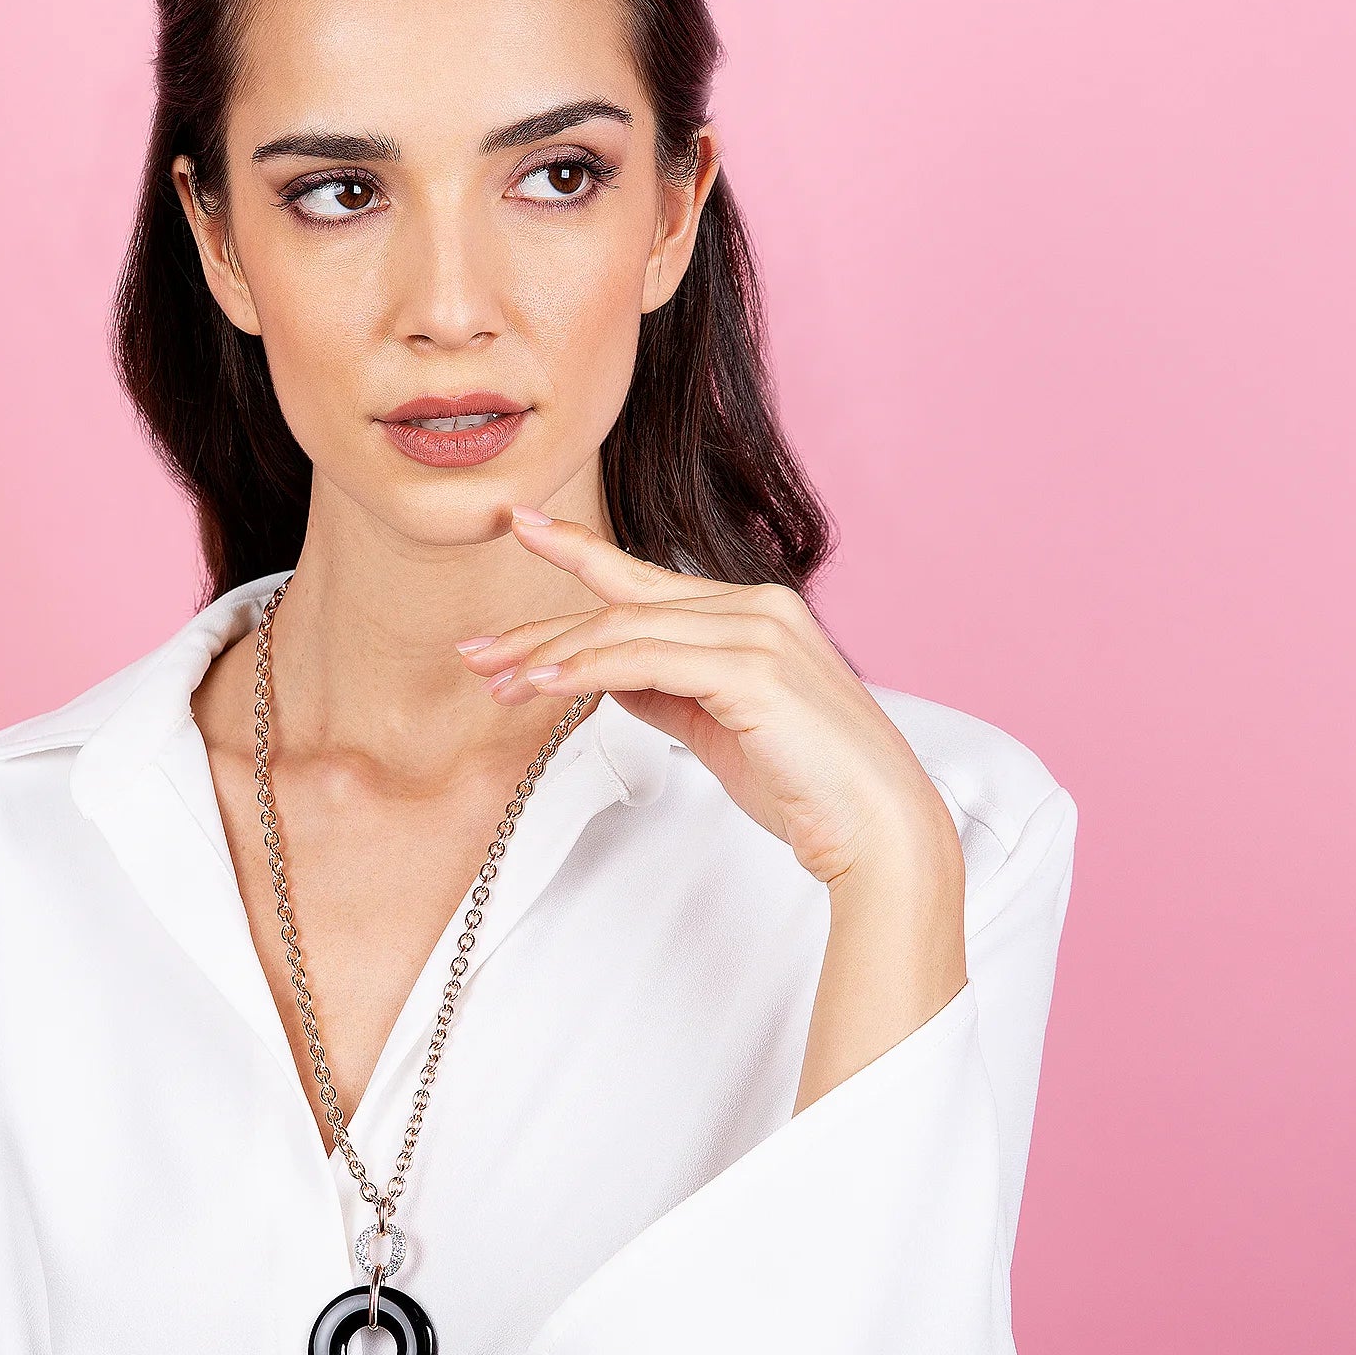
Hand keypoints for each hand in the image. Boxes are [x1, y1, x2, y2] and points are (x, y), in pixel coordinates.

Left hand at [456, 507, 960, 889]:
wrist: (879, 829)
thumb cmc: (806, 784)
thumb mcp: (716, 727)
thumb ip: (664, 690)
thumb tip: (603, 673)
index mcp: (751, 612)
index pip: (644, 579)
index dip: (577, 550)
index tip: (518, 526)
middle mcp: (755, 607)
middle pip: (621, 603)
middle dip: (540, 629)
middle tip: (477, 651)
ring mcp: (757, 633)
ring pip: (625, 627)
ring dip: (550, 656)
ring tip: (497, 680)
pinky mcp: (753, 670)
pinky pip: (646, 660)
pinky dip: (587, 670)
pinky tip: (544, 684)